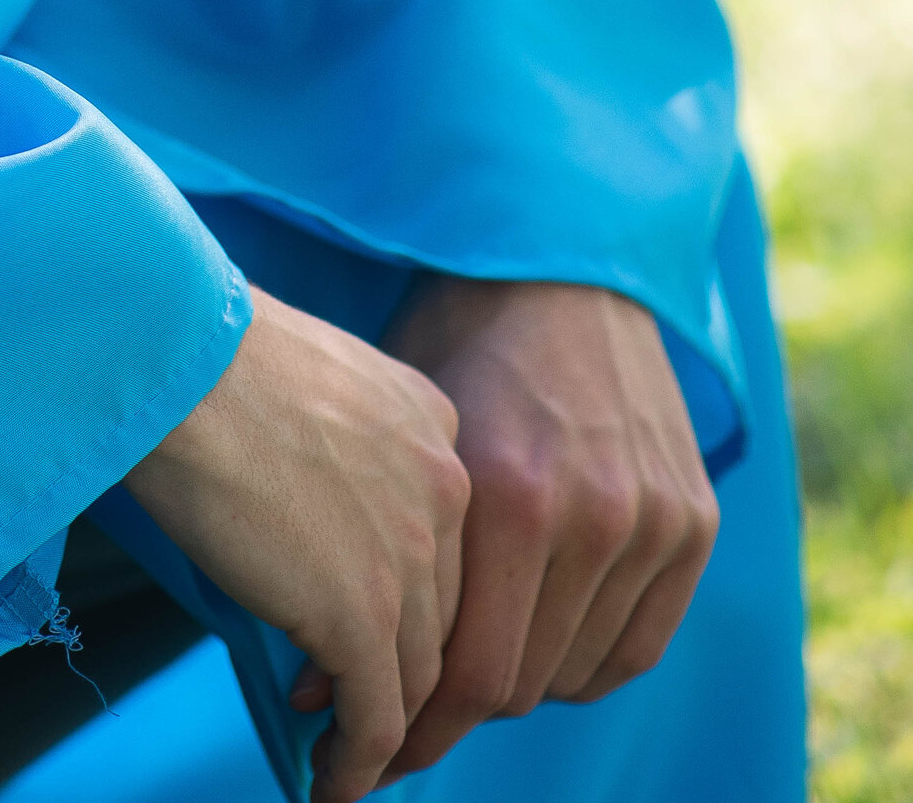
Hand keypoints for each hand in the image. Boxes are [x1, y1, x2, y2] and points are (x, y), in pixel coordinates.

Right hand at [126, 287, 468, 802]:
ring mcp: (408, 555)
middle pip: (440, 614)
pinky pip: (374, 717)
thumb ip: (338, 447)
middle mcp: (444, 488)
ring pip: (417, 676)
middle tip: (353, 704)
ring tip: (337, 752)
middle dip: (402, 671)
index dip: (409, 600)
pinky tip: (328, 782)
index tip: (372, 634)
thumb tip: (311, 514)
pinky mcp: (361, 613)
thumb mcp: (308, 383)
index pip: (443, 540)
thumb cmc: (208, 352)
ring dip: (381, 727)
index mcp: (432, 422)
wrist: (176, 356)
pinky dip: (356, 764)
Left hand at [378, 275, 717, 775]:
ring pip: (574, 673)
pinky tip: (535, 637)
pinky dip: (582, 660)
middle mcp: (593, 518)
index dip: (414, 729)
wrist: (560, 261)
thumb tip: (318, 675)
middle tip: (403, 711)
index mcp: (510, 495)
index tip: (371, 751)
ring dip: (516, 682)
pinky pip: (635, 647)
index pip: (469, 676)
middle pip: (519, 686)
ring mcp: (654, 522)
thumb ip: (387, 548)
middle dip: (453, 710)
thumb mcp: (406, 430)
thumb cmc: (456, 338)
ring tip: (464, 661)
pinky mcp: (693, 522)